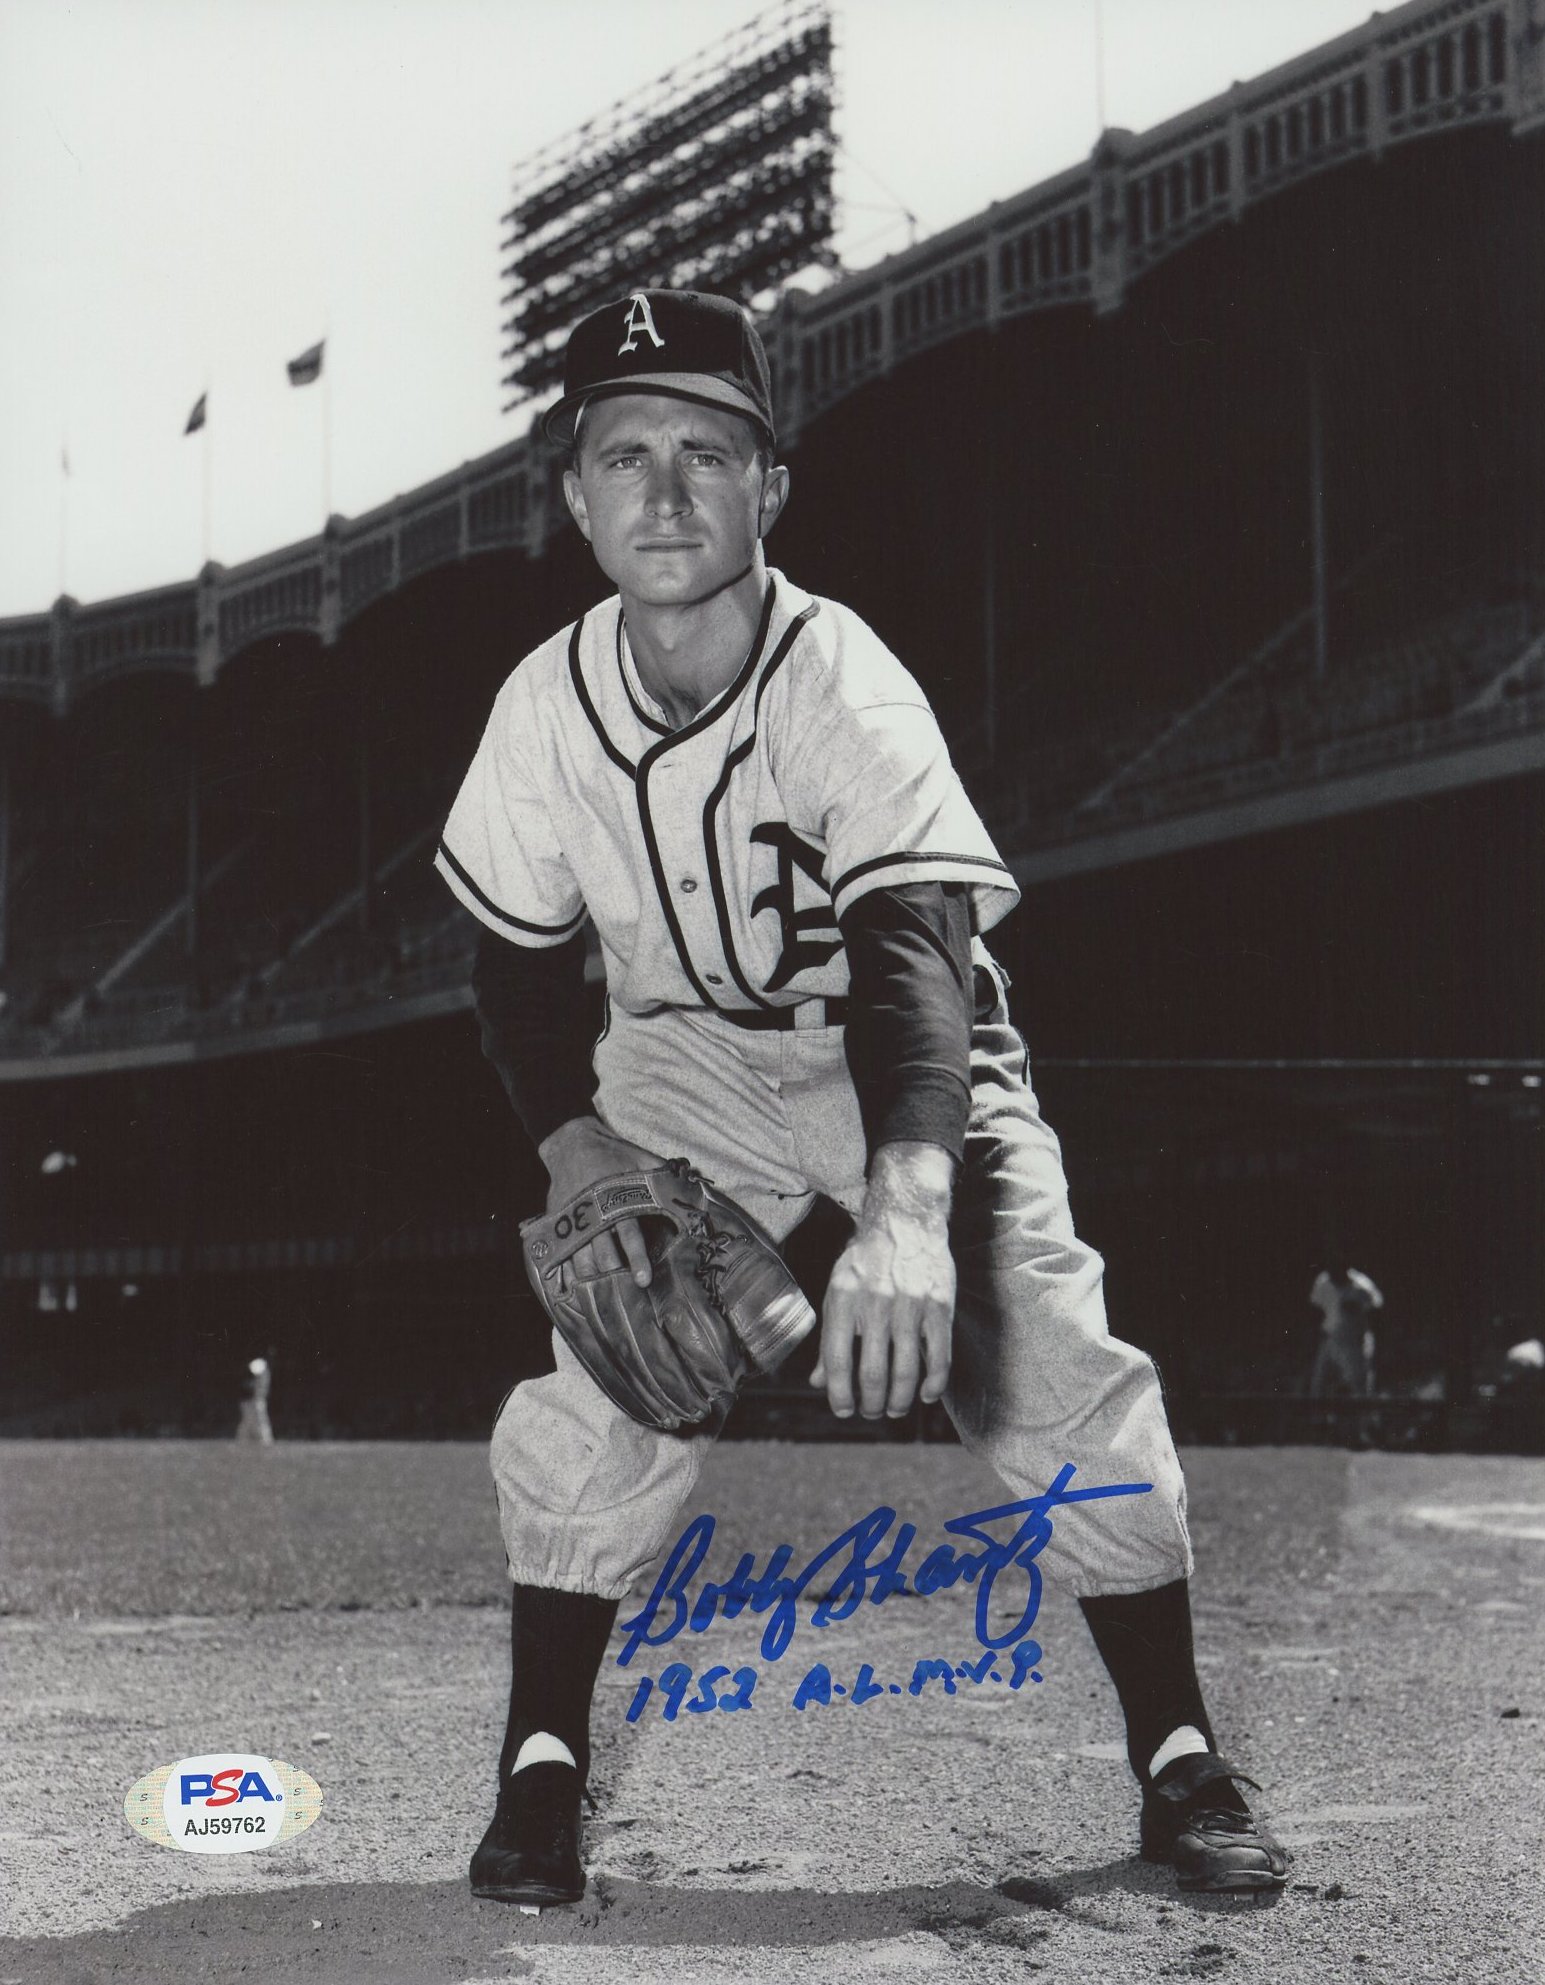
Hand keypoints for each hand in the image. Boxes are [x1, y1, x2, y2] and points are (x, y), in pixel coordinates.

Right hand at [537, 1116, 664, 1287]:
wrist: (571, 1142)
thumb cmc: (612, 1153)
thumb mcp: (640, 1157)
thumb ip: (663, 1175)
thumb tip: (691, 1189)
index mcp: (615, 1199)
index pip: (629, 1234)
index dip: (637, 1258)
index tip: (644, 1280)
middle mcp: (593, 1213)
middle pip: (602, 1253)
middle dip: (613, 1276)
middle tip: (625, 1296)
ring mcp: (571, 1219)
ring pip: (579, 1258)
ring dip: (592, 1278)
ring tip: (601, 1296)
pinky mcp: (557, 1223)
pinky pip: (560, 1253)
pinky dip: (567, 1272)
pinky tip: (574, 1288)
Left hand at [812, 1142, 956, 1418]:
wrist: (906, 1221)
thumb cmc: (865, 1261)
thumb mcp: (837, 1291)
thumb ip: (829, 1337)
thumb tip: (819, 1381)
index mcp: (844, 1299)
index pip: (837, 1359)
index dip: (839, 1394)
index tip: (843, 1410)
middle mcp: (876, 1302)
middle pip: (872, 1372)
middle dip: (870, 1403)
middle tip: (870, 1412)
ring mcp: (911, 1305)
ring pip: (906, 1371)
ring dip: (900, 1400)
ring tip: (895, 1409)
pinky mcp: (940, 1306)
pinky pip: (939, 1356)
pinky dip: (933, 1383)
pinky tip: (926, 1395)